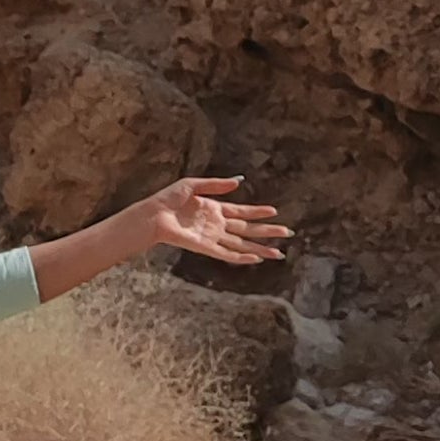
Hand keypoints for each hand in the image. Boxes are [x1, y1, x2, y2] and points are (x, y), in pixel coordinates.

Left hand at [140, 176, 289, 271]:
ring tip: (279, 252)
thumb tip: (239, 181)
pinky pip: (227, 254)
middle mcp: (216, 224)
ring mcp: (212, 237)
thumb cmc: (168, 199)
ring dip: (261, 248)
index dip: (258, 212)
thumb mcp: (193, 184)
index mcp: (214, 208)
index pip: (242, 212)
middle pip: (247, 229)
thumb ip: (216, 184)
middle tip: (287, 233)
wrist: (152, 214)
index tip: (275, 212)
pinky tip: (256, 258)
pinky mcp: (205, 247)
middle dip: (267, 232)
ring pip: (242, 244)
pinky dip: (242, 257)